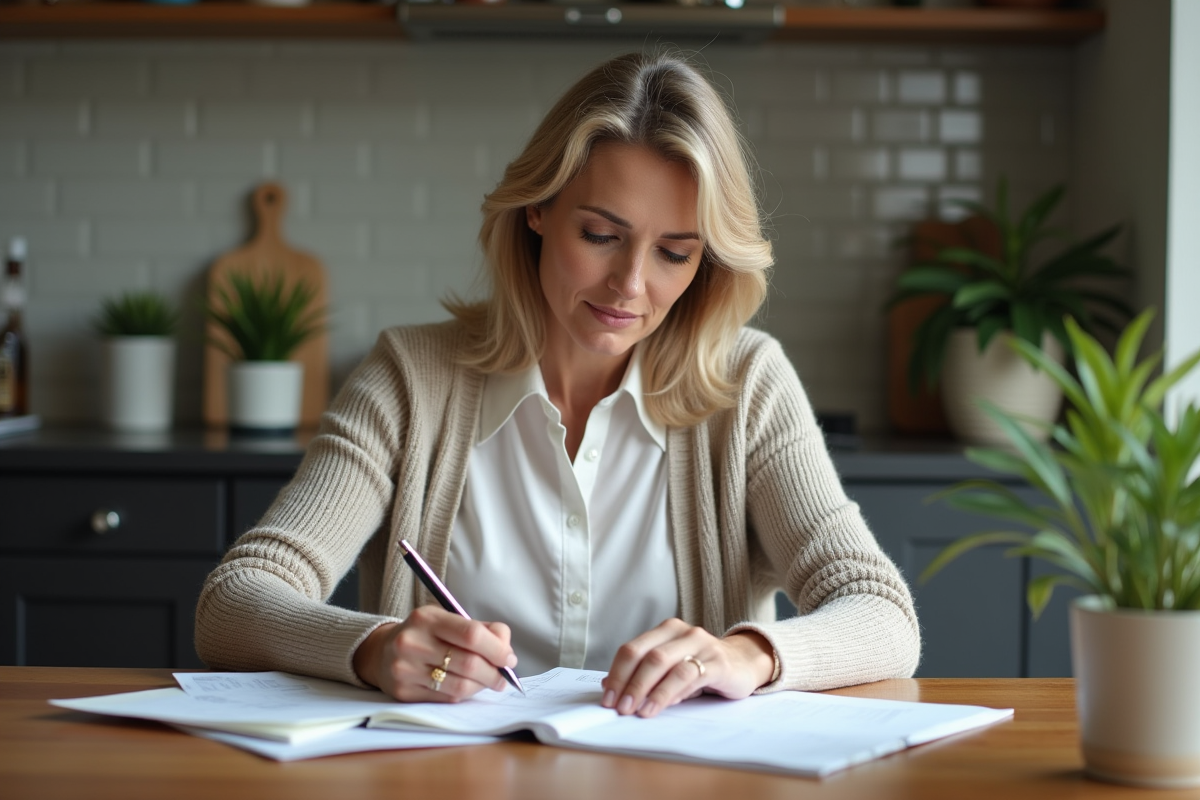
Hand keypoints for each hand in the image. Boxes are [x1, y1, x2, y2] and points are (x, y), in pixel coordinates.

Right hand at [352, 605, 517, 702]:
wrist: (381, 652)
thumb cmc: (426, 635)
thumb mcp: (448, 620)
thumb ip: (482, 630)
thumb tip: (507, 651)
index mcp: (427, 618)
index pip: (471, 635)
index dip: (497, 649)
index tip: (509, 659)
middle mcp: (412, 642)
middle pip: (468, 663)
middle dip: (494, 673)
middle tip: (504, 677)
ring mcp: (405, 669)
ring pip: (459, 686)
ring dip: (481, 686)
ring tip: (488, 682)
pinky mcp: (403, 692)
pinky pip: (446, 699)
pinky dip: (464, 695)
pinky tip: (466, 687)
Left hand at [601, 619, 775, 718]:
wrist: (743, 663)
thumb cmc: (701, 667)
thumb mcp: (670, 669)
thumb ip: (643, 674)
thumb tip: (609, 686)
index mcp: (665, 631)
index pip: (632, 649)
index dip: (617, 674)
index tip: (608, 698)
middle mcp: (682, 632)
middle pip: (647, 656)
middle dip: (630, 683)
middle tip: (620, 708)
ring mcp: (702, 644)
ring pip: (667, 664)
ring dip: (648, 690)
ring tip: (638, 711)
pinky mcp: (719, 662)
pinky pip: (690, 675)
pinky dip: (672, 692)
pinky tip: (662, 705)